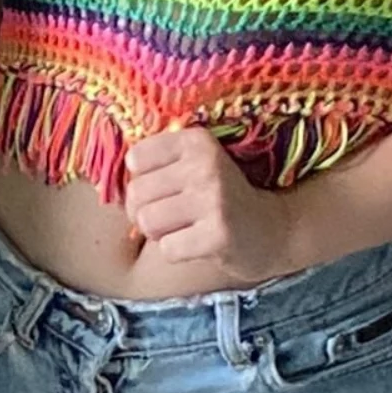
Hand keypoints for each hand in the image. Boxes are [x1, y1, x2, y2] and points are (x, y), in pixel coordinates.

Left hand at [123, 124, 301, 284]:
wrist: (274, 229)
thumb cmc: (221, 197)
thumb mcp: (196, 164)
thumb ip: (159, 160)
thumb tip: (117, 169)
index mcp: (197, 141)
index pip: (136, 159)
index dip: (142, 180)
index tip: (166, 188)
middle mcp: (206, 165)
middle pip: (136, 194)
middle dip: (145, 211)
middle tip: (173, 216)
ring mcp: (213, 200)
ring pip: (147, 221)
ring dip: (159, 233)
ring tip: (184, 229)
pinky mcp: (218, 235)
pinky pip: (167, 248)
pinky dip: (177, 251)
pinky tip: (198, 243)